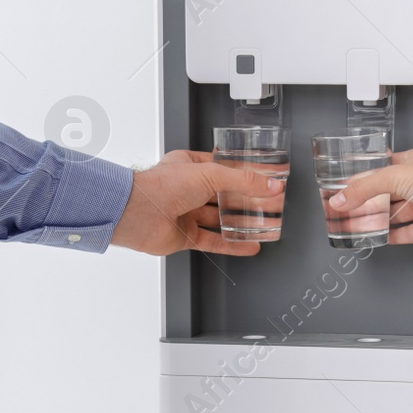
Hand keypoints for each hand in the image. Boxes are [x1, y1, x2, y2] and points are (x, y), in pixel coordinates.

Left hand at [111, 149, 282, 255]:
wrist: (139, 213)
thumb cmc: (162, 186)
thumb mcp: (211, 174)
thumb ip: (243, 181)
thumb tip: (270, 185)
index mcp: (190, 166)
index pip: (225, 168)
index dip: (247, 174)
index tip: (267, 179)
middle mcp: (187, 189)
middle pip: (225, 195)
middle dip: (250, 200)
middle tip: (273, 203)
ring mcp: (186, 213)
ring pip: (220, 219)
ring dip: (243, 223)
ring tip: (266, 225)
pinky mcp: (185, 236)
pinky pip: (213, 241)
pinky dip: (232, 244)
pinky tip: (249, 245)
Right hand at [326, 148, 412, 243]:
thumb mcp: (394, 176)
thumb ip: (364, 188)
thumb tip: (342, 198)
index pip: (384, 169)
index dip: (366, 176)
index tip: (347, 185)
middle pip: (387, 194)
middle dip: (368, 201)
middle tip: (347, 207)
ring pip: (396, 214)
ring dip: (378, 220)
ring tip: (357, 224)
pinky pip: (407, 233)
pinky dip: (393, 236)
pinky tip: (380, 238)